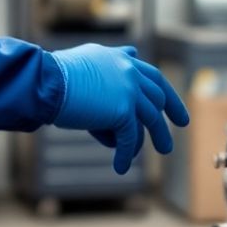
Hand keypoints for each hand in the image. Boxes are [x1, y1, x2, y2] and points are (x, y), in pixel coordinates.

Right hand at [49, 44, 189, 172]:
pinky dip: (125, 153)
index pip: (151, 75)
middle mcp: (129, 71)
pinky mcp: (123, 110)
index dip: (164, 91)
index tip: (171, 101)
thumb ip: (110, 65)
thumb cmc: (55, 76)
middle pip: (157, 95)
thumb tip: (130, 59)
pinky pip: (130, 137)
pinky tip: (120, 166)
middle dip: (171, 110)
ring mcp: (128, 90)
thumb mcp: (87, 62)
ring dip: (158, 136)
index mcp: (120, 59)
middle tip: (182, 123)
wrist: (44, 82)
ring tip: (165, 149)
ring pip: (150, 118)